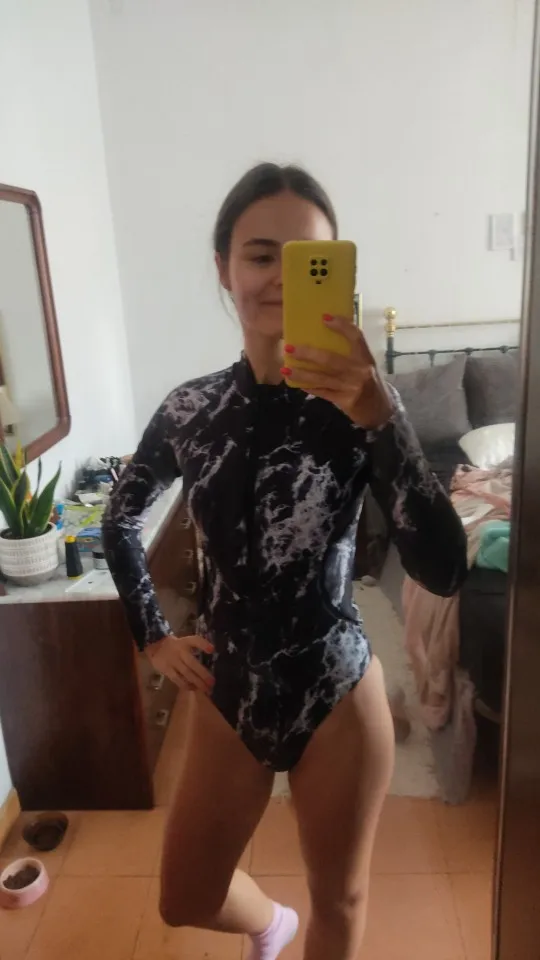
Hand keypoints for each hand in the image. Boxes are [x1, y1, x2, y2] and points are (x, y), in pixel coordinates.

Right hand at [146, 634, 214, 693]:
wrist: (153, 645)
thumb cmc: (173, 645)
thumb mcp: (183, 641)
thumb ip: (194, 647)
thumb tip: (211, 655)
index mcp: (184, 642)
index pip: (195, 640)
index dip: (203, 644)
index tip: (212, 650)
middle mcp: (179, 651)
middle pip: (192, 663)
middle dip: (203, 674)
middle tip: (212, 683)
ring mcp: (172, 661)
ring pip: (186, 673)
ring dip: (196, 682)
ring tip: (205, 689)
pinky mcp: (166, 669)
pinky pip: (177, 679)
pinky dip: (185, 685)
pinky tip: (192, 689)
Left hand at [281, 314, 393, 428]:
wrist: (380, 410)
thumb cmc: (370, 382)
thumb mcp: (366, 365)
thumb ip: (351, 353)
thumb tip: (325, 335)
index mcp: (366, 358)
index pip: (356, 337)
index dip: (342, 326)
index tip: (324, 317)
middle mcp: (360, 371)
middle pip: (330, 359)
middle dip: (308, 353)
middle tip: (289, 347)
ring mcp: (351, 387)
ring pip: (321, 378)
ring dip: (301, 374)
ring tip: (285, 369)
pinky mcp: (345, 401)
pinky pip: (322, 392)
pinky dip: (308, 387)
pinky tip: (295, 382)